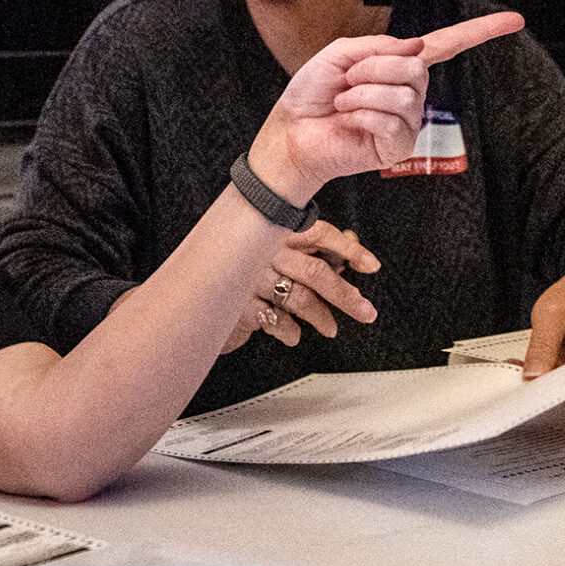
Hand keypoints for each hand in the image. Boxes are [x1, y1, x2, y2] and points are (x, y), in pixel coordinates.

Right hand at [220, 221, 380, 350]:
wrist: (194, 292)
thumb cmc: (242, 271)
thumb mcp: (275, 251)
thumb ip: (309, 246)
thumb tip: (350, 241)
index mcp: (276, 232)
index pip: (319, 234)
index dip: (348, 249)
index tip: (371, 264)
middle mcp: (264, 251)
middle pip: (315, 271)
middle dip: (345, 294)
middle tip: (364, 310)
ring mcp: (251, 278)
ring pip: (300, 297)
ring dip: (321, 317)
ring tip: (330, 328)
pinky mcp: (239, 305)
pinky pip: (276, 319)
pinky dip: (290, 330)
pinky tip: (294, 333)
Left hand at [247, 11, 523, 203]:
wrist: (292, 132)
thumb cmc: (313, 93)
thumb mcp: (341, 54)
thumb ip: (379, 45)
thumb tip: (419, 46)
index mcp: (401, 65)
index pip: (448, 44)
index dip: (481, 31)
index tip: (516, 20)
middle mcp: (412, 92)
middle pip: (416, 66)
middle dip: (374, 67)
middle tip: (347, 80)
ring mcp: (408, 121)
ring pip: (403, 91)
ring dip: (362, 92)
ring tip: (344, 101)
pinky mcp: (399, 148)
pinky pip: (390, 119)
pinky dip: (362, 113)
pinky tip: (349, 119)